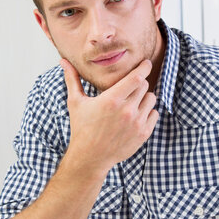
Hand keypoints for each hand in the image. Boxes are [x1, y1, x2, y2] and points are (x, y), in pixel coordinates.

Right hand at [61, 59, 158, 174]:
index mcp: (111, 100)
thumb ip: (72, 79)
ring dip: (144, 97)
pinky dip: (148, 112)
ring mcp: (137, 123)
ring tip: (132, 101)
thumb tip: (64, 61)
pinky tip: (136, 114)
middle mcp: (127, 111)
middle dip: (139, 83)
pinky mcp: (143, 134)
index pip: (136, 77)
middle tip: (131, 87)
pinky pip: (154, 114)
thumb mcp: (76, 103)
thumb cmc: (81, 128)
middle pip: (144, 85)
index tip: (145, 63)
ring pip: (151, 99)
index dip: (144, 67)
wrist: (90, 157)